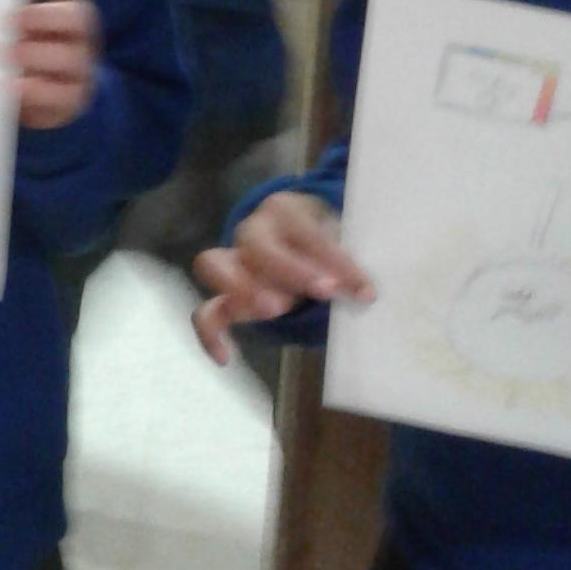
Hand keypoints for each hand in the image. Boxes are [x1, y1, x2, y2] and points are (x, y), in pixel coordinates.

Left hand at [8, 0, 98, 129]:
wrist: (40, 100)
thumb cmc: (25, 56)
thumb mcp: (20, 32)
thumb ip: (8, 18)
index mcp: (68, 14)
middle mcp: (80, 38)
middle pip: (77, 18)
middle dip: (41, 16)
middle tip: (9, 21)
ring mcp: (80, 69)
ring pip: (71, 57)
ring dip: (35, 54)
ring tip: (4, 54)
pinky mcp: (72, 99)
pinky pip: (61, 94)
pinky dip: (35, 89)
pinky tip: (12, 84)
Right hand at [192, 191, 374, 365]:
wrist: (299, 240)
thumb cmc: (325, 242)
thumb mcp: (342, 240)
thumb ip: (347, 263)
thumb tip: (364, 294)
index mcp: (285, 212)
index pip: (307, 232)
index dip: (334, 260)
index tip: (363, 289)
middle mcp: (252, 231)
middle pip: (256, 243)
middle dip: (289, 269)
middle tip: (323, 293)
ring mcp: (232, 262)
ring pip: (213, 264)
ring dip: (241, 289)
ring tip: (272, 312)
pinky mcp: (225, 295)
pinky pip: (206, 311)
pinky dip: (210, 333)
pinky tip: (227, 358)